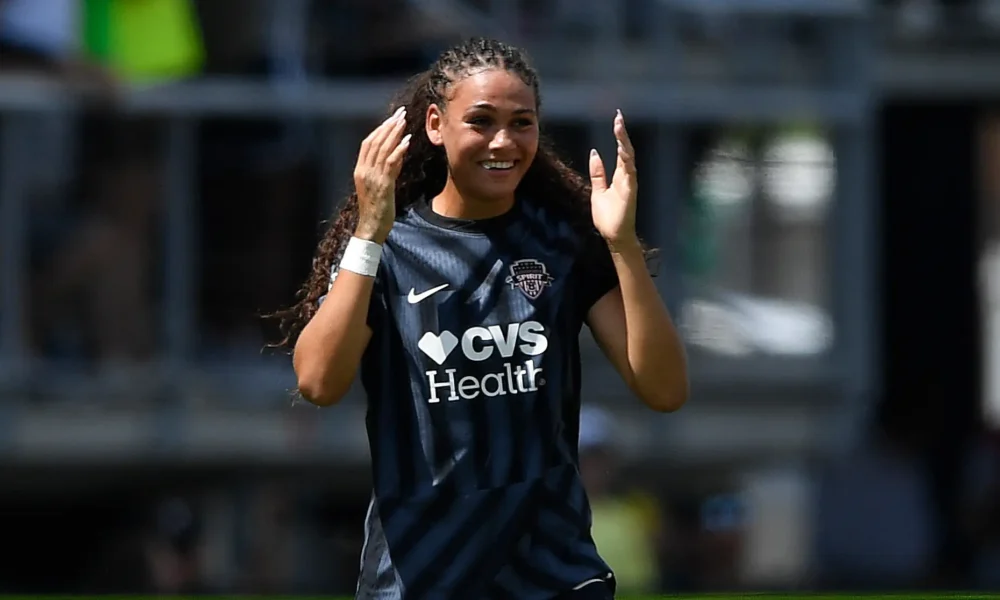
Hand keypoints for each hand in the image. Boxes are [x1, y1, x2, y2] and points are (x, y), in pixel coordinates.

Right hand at [353, 106, 410, 242]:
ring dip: (394, 133)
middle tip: (400, 113)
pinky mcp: (382, 185)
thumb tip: (398, 154)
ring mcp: (372, 177)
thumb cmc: (376, 210)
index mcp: (360, 170)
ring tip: (404, 121)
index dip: (380, 129)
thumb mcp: (380, 186)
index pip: (368, 143)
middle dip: (388, 125)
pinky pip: (390, 163)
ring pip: (382, 149)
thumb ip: (387, 170)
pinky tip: (407, 140)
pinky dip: (398, 150)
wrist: (371, 228)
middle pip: (375, 141)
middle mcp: (364, 171)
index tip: (391, 118)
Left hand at [589, 110, 638, 250]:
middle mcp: (627, 176)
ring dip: (624, 142)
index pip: (621, 151)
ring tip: (619, 127)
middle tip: (619, 116)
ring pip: (628, 158)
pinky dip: (626, 160)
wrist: (614, 236)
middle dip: (622, 133)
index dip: (619, 135)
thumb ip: (598, 172)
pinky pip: (629, 172)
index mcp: (620, 175)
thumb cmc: (608, 216)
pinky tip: (623, 149)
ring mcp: (630, 183)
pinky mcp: (630, 191)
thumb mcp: (597, 190)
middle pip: (626, 150)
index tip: (617, 120)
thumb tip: (595, 152)